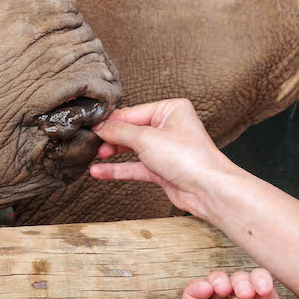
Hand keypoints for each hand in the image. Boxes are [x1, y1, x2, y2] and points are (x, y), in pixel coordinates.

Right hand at [90, 98, 236, 219]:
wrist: (207, 189)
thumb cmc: (188, 158)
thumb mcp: (146, 138)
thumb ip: (119, 131)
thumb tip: (100, 126)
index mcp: (171, 109)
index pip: (133, 112)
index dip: (111, 121)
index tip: (92, 126)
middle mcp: (169, 127)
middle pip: (131, 129)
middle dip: (111, 137)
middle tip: (92, 142)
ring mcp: (166, 149)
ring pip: (132, 148)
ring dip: (112, 153)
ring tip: (94, 155)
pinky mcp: (162, 169)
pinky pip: (135, 166)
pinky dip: (118, 169)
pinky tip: (100, 171)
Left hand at [171, 267, 298, 298]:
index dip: (195, 292)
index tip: (206, 289)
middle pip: (213, 293)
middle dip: (217, 282)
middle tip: (224, 287)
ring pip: (237, 286)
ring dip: (241, 282)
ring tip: (250, 293)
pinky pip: (261, 286)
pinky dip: (261, 281)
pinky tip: (265, 289)